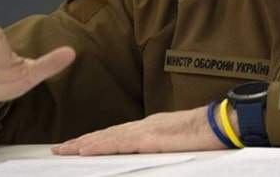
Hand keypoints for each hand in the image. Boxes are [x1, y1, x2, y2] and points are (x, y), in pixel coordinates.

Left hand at [51, 105, 237, 155]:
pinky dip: (99, 146)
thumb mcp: (177, 144)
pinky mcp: (150, 138)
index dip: (94, 140)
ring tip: (62, 151)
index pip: (115, 135)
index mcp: (150, 128)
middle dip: (80, 142)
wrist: (221, 124)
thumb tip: (149, 155)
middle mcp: (143, 125)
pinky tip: (84, 150)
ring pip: (107, 138)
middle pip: (105, 134)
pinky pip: (119, 143)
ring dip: (82, 144)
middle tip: (58, 149)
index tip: (76, 146)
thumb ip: (160, 147)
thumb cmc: (206, 136)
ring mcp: (146, 130)